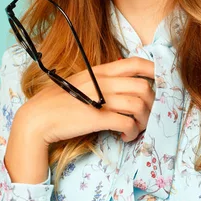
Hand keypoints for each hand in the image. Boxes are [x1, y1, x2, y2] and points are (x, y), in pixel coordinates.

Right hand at [17, 56, 155, 144]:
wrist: (38, 118)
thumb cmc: (59, 102)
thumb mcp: (82, 82)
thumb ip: (101, 80)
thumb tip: (124, 85)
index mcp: (100, 71)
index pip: (136, 63)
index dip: (154, 71)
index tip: (162, 81)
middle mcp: (103, 81)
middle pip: (143, 87)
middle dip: (151, 104)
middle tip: (146, 116)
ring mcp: (101, 99)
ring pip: (139, 106)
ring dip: (144, 120)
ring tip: (136, 129)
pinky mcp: (98, 118)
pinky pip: (127, 123)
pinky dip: (132, 132)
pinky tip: (126, 136)